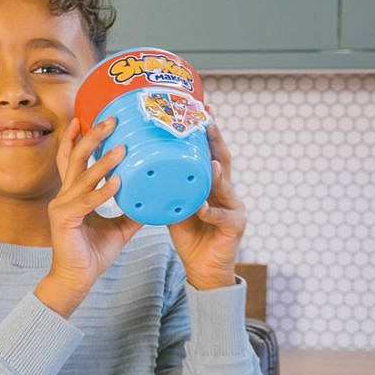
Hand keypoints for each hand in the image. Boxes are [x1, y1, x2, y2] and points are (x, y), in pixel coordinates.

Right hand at [37, 116, 143, 316]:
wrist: (76, 280)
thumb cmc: (92, 253)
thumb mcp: (118, 228)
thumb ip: (132, 211)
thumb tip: (153, 199)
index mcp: (72, 194)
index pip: (71, 160)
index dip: (74, 138)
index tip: (84, 117)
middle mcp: (64, 196)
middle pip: (75, 159)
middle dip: (92, 137)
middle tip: (110, 120)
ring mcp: (62, 207)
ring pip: (82, 176)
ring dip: (103, 161)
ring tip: (121, 148)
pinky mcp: (65, 221)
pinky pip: (87, 202)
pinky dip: (102, 191)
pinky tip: (117, 181)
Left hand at [167, 103, 246, 289]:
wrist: (203, 268)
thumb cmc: (190, 234)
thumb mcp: (174, 205)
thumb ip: (166, 186)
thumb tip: (139, 164)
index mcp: (210, 183)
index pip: (209, 151)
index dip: (206, 131)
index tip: (201, 106)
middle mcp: (226, 191)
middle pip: (222, 160)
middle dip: (216, 140)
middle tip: (208, 120)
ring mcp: (234, 208)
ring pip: (226, 187)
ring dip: (216, 174)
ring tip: (208, 160)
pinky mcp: (235, 228)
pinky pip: (222, 218)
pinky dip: (212, 212)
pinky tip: (204, 207)